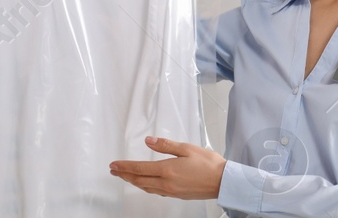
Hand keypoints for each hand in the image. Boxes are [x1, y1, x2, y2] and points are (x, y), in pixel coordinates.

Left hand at [110, 136, 226, 199]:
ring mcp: (171, 191)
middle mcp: (166, 183)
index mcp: (167, 170)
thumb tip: (148, 141)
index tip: (114, 164)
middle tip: (114, 171)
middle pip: (139, 180)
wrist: (223, 182)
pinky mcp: (176, 195)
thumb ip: (166, 146)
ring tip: (125, 177)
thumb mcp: (187, 149)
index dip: (124, 166)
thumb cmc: (209, 164)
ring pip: (146, 187)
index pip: (139, 168)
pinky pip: (155, 191)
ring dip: (133, 181)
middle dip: (124, 175)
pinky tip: (145, 184)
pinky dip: (146, 186)